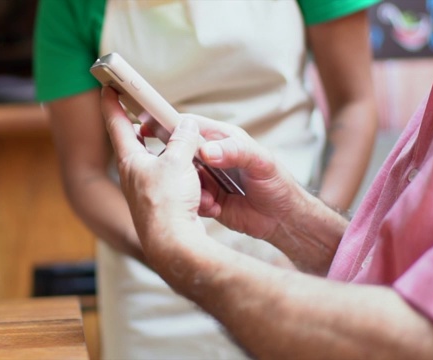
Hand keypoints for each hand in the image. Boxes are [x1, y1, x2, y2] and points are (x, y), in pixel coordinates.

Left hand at [101, 87, 206, 256]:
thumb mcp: (178, 161)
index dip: (113, 104)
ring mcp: (146, 193)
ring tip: (194, 161)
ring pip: (163, 167)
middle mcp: (134, 177)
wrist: (174, 246)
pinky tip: (202, 192)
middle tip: (153, 120)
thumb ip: (183, 138)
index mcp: (130, 161)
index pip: (117, 124)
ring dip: (179, 162)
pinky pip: (176, 187)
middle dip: (148, 133)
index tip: (107, 88)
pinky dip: (189, 184)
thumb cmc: (168, 203)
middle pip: (138, 145)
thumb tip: (187, 125)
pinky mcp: (161, 208)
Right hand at [170, 114, 304, 241]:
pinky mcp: (207, 199)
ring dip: (188, 188)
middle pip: (180, 153)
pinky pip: (190, 199)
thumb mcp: (261, 161)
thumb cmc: (277, 183)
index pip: (191, 126)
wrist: (283, 219)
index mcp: (222, 139)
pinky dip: (196, 204)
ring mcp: (207, 179)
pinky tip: (213, 209)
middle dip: (174, 163)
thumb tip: (206, 151)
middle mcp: (211, 157)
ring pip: (182, 178)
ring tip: (207, 197)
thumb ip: (235, 151)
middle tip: (176, 174)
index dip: (170, 125)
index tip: (149, 127)